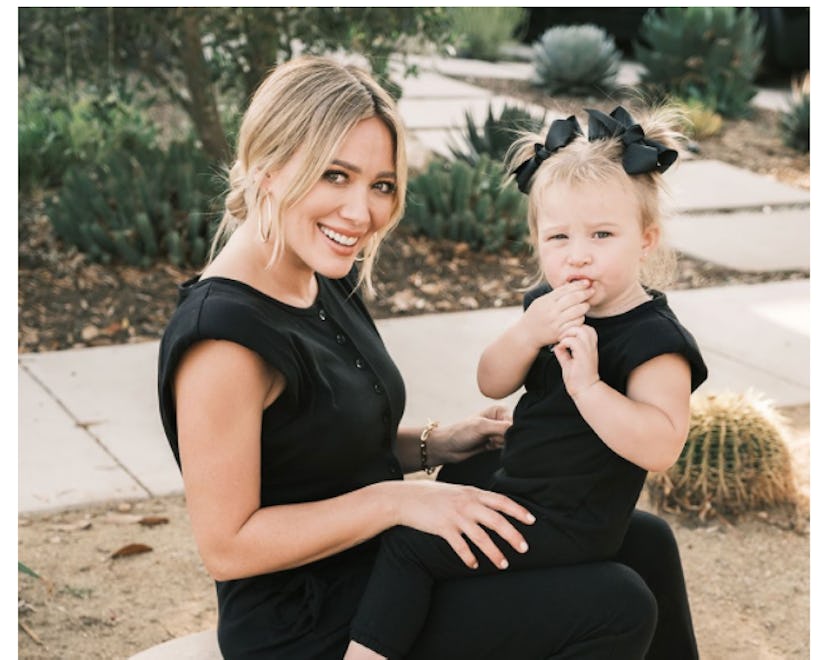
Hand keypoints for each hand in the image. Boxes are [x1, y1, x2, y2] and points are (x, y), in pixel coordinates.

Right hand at [393, 479, 533, 569]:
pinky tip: (474, 565)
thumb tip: (491, 506)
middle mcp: (467, 503)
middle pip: (497, 521)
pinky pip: (460, 546)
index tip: (531, 521)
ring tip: (503, 564)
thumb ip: (474, 498)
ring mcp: (455, 516)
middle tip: (524, 548)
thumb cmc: (433, 495)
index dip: (518, 511)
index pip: (501, 501)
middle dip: (513, 536)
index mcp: (472, 493)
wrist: (405, 498)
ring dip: (494, 552)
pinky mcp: (443, 528)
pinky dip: (469, 557)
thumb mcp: (457, 491)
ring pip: (481, 537)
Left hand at [430, 405, 511, 464]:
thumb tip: (519, 431)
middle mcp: (501, 420)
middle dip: (505, 439)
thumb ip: (502, 427)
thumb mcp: (481, 427)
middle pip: (515, 432)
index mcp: (499, 410)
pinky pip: (506, 449)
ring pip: (511, 442)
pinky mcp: (496, 444)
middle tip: (491, 439)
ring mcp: (499, 432)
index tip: (498, 435)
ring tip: (489, 443)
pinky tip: (489, 448)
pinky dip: (500, 451)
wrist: (447, 448)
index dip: (510, 431)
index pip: (516, 421)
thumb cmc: (460, 433)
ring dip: (502, 446)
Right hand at [520, 281, 592, 349]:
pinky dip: (580, 318)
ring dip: (585, 306)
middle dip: (585, 293)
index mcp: (546, 301)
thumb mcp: (541, 302)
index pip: (566, 289)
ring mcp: (556, 323)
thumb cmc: (535, 315)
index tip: (587, 282)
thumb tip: (572, 285)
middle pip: (573, 299)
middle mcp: (551, 311)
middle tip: (591, 291)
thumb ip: (554, 295)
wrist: (526, 334)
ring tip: (585, 304)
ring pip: (578, 311)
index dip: (578, 285)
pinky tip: (579, 316)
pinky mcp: (560, 333)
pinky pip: (576, 324)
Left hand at [553, 324, 599, 398]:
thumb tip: (556, 345)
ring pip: (580, 330)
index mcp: (589, 346)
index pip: (584, 327)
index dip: (572, 329)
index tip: (563, 338)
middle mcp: (591, 346)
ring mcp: (588, 350)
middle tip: (562, 339)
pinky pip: (574, 341)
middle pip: (583, 325)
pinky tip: (562, 349)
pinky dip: (565, 342)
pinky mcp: (583, 356)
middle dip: (569, 329)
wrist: (585, 390)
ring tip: (562, 343)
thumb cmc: (578, 378)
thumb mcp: (568, 362)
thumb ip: (563, 352)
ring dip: (568, 334)